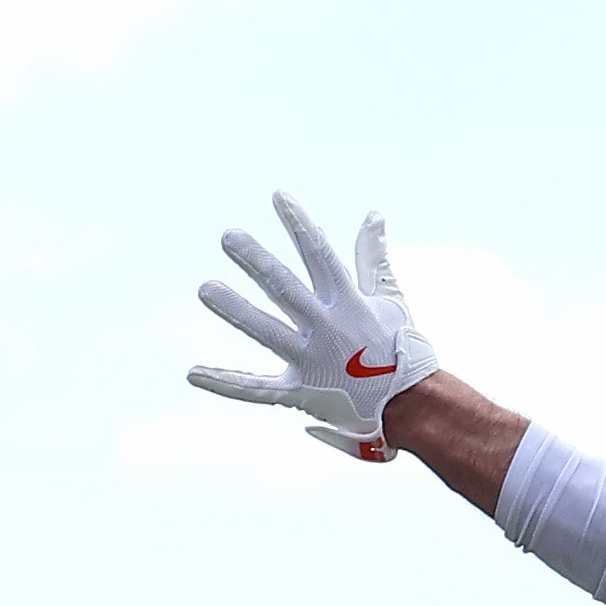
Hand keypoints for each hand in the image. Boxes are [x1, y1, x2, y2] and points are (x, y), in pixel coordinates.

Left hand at [188, 192, 438, 460]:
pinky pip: (256, 389)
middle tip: (228, 236)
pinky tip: (192, 373)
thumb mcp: (390, 299)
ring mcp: (312, 362)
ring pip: (267, 331)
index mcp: (350, 303)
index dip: (300, 224)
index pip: (321, 254)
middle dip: (256, 261)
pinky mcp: (300, 393)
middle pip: (285, 288)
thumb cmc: (400, 350)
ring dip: (236, 309)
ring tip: (205, 288)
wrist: (413, 408)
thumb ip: (372, 257)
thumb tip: (374, 214)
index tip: (279, 197)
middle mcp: (328, 329)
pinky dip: (225, 383)